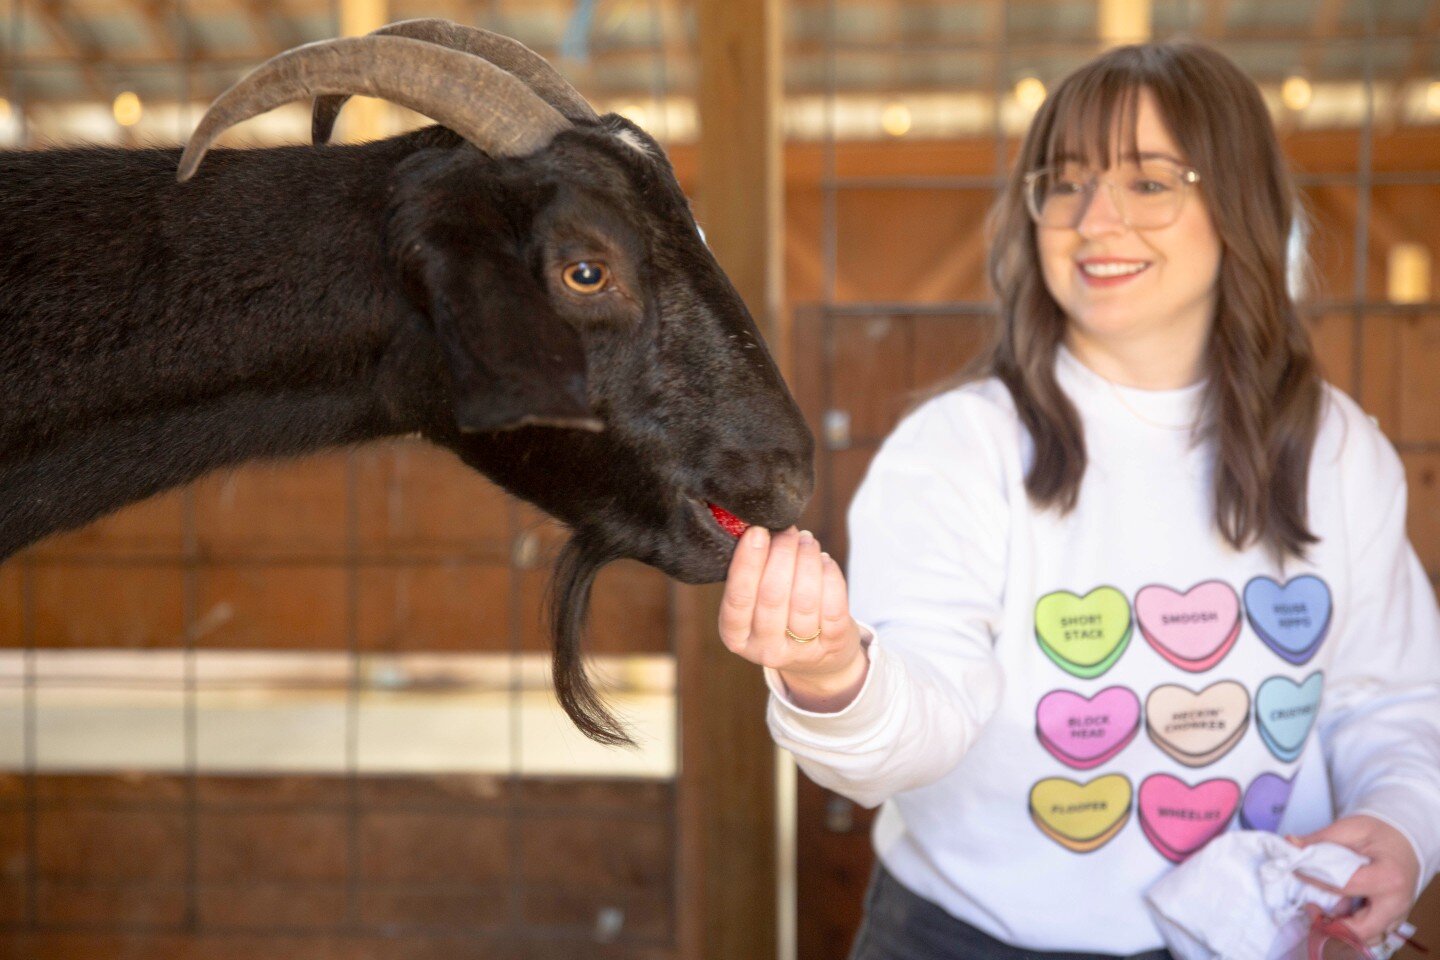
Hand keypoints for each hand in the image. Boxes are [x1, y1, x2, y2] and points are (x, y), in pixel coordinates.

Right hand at [718, 525, 867, 710]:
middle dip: (782, 553)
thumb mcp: (754, 605)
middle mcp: (765, 649)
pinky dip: (829, 575)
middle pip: (773, 595)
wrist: (816, 659)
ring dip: (807, 559)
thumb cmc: (778, 617)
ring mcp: (800, 652)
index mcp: (735, 636)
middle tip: (788, 530)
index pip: (738, 598)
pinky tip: (823, 560)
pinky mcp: (832, 645)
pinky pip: (833, 604)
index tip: (757, 531)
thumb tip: (760, 528)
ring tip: (807, 540)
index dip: (748, 562)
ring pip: (805, 598)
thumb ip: (752, 573)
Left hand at [1289, 815, 1420, 946]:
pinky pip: (1371, 933)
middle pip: (1359, 930)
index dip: (1314, 879)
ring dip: (1341, 928)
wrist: (1405, 840)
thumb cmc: (1380, 833)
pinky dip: (1351, 926)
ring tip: (1324, 908)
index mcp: (1388, 878)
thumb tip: (1291, 844)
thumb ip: (1320, 839)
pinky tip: (1338, 908)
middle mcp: (1397, 904)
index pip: (1343, 887)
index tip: (1296, 871)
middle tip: (1311, 906)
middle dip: (1330, 923)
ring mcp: (1398, 915)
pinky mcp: (1393, 920)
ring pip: (1365, 937)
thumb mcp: (1351, 829)